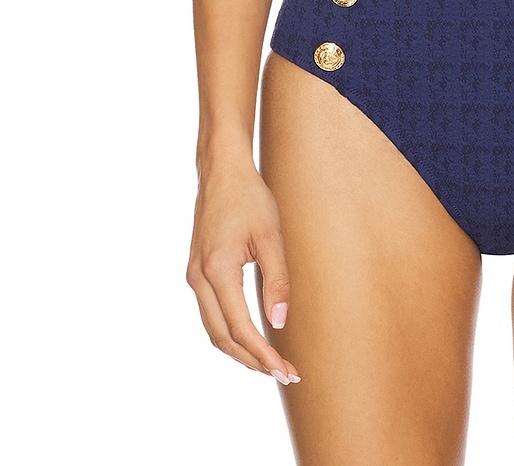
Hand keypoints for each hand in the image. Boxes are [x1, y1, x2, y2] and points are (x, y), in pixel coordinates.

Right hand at [186, 161, 300, 383]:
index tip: (286, 369)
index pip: (240, 327)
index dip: (262, 354)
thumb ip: (277, 279)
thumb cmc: (250, 198)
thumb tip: (279, 322)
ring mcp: (194, 276)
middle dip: (252, 361)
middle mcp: (198, 278)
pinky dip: (230, 332)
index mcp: (217, 270)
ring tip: (271, 363)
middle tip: (285, 373)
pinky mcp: (197, 272)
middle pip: (222, 337)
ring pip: (213, 329)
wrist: (222, 172)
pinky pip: (211, 314)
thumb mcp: (271, 235)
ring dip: (240, 350)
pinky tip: (251, 338)